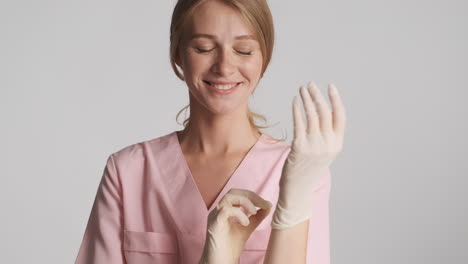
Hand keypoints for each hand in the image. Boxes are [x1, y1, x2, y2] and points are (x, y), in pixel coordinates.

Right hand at [199, 188, 272, 263]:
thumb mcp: (247, 228)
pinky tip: (246, 223)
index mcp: (225, 210)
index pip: (238, 194)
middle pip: (233, 192)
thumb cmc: (230, 247)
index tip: (267, 204)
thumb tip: (267, 206)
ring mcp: (214, 216)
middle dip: (251, 196)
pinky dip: (239, 213)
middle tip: (263, 205)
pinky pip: (225, 210)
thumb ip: (256, 217)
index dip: (253, 196)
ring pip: (228, 197)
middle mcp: (218, 210)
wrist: (220, 262)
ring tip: (254, 213)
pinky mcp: (214, 224)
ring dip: (245, 202)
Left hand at [271, 81, 346, 228]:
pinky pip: (299, 123)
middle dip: (318, 95)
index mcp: (337, 145)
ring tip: (301, 89)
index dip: (336, 100)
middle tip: (310, 84)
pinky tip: (294, 101)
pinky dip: (297, 109)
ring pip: (312, 115)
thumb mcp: (323, 154)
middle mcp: (328, 144)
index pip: (340, 117)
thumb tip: (319, 115)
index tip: (330, 86)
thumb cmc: (308, 171)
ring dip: (306, 99)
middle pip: (325, 112)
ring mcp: (314, 146)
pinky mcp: (300, 147)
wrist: (298, 191)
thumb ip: (325, 137)